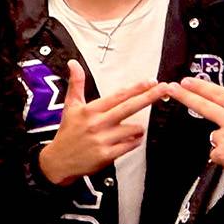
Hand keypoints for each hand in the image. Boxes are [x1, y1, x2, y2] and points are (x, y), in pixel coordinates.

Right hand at [38, 61, 165, 184]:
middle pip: (129, 107)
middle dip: (149, 96)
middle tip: (165, 88)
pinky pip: (131, 144)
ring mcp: (102, 140)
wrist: (58, 161)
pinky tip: (127, 140)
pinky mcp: (107, 155)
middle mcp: (97, 123)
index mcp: (91, 110)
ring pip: (134, 129)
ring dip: (137, 128)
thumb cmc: (68, 132)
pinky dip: (134, 141)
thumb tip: (73, 63)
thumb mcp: (70, 106)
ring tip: (128, 130)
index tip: (151, 81)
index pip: (118, 96)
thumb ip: (76, 84)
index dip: (136, 88)